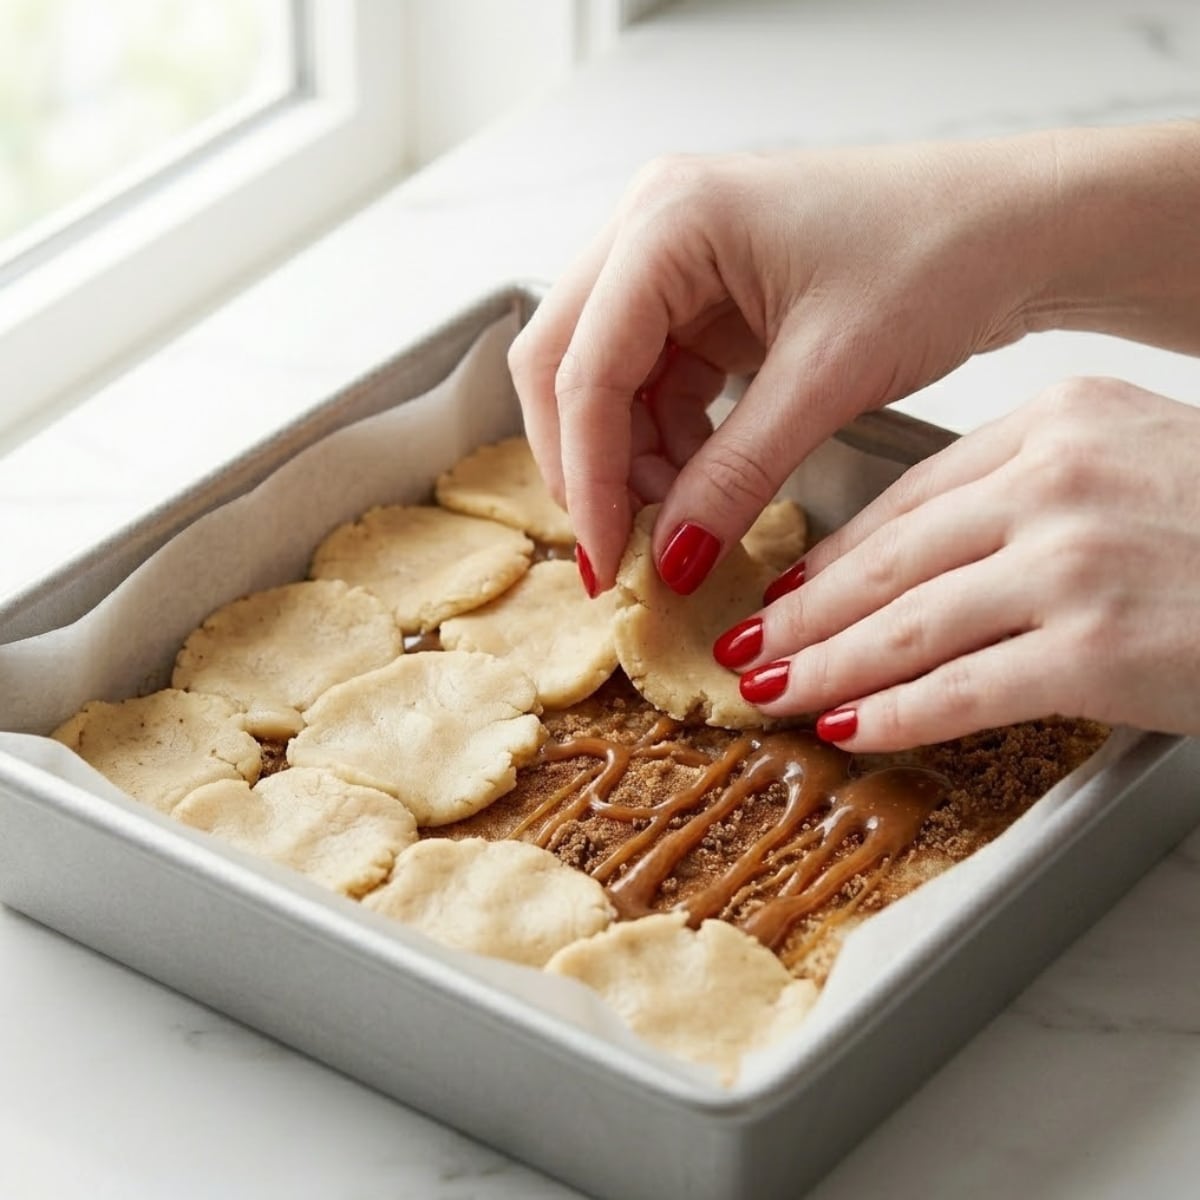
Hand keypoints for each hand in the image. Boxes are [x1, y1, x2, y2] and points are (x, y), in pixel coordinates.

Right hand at [509, 140, 1051, 592]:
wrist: (1011, 228)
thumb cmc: (938, 260)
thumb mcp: (828, 378)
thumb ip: (736, 472)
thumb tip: (671, 560)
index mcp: (668, 220)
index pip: (584, 368)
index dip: (588, 477)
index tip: (610, 564)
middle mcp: (649, 226)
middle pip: (563, 365)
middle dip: (589, 464)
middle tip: (624, 551)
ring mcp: (670, 259)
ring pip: (601, 379)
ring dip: (628, 458)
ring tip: (681, 522)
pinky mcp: (699, 294)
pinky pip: (651, 380)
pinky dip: (665, 440)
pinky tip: (701, 483)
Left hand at [714, 378, 1199, 749]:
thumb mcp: (1131, 459)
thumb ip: (1032, 488)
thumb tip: (927, 551)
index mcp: (1056, 422)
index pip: (908, 498)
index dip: (834, 554)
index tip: (786, 588)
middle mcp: (1056, 481)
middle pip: (890, 560)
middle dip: (805, 614)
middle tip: (746, 647)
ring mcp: (1076, 564)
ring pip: (908, 625)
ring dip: (827, 667)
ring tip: (771, 692)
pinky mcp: (1101, 647)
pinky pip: (964, 688)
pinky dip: (896, 714)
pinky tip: (847, 727)